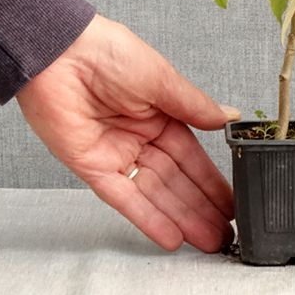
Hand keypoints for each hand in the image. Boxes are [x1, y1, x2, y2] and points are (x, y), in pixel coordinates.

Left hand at [16, 13, 238, 252]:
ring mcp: (117, 154)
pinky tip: (170, 237)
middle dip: (201, 207)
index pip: (192, 155)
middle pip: (176, 180)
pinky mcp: (92, 167)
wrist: (61, 54)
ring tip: (207, 241)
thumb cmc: (109, 53)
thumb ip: (194, 106)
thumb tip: (229, 117)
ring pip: (155, 194)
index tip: (233, 201)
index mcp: (160, 113)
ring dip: (181, 218)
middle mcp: (140, 137)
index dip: (211, 180)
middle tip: (225, 234)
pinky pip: (123, 198)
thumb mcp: (162, 78)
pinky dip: (146, 218)